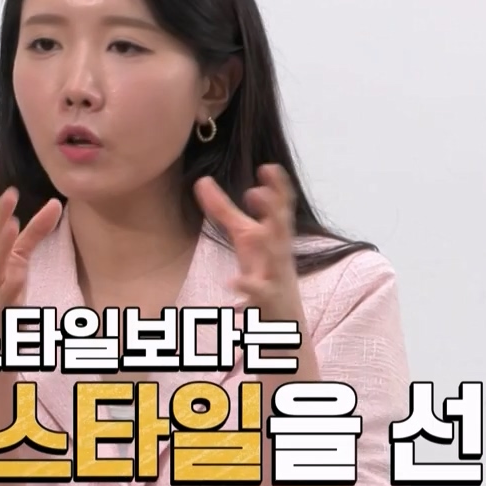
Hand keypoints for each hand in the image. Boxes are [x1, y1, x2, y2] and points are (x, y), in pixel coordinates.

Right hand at [0, 170, 62, 337]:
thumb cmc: (2, 288)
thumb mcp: (18, 256)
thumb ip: (34, 231)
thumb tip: (55, 203)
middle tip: (11, 192)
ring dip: (0, 243)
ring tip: (12, 224)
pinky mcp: (0, 308)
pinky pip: (4, 296)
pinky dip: (9, 286)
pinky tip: (18, 276)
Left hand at [193, 164, 305, 326]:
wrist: (283, 316)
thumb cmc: (263, 269)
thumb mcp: (243, 237)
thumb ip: (224, 209)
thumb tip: (202, 180)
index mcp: (275, 235)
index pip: (281, 207)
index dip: (278, 188)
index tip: (268, 168)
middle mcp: (279, 252)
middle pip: (281, 228)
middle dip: (274, 210)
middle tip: (259, 192)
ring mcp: (276, 276)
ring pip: (277, 258)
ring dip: (268, 244)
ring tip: (256, 232)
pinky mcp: (268, 299)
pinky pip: (259, 292)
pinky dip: (247, 287)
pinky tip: (232, 282)